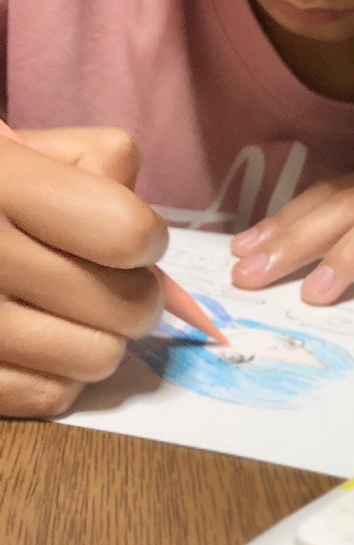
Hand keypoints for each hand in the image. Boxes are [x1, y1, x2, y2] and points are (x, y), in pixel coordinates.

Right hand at [0, 128, 167, 417]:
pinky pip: (52, 395)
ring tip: (68, 311)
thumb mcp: (29, 149)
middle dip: (135, 295)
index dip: (147, 239)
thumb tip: (148, 240)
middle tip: (107, 281)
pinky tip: (35, 342)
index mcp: (2, 185)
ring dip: (99, 338)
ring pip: (99, 358)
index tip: (130, 239)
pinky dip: (56, 374)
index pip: (128, 235)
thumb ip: (100, 164)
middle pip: (129, 307)